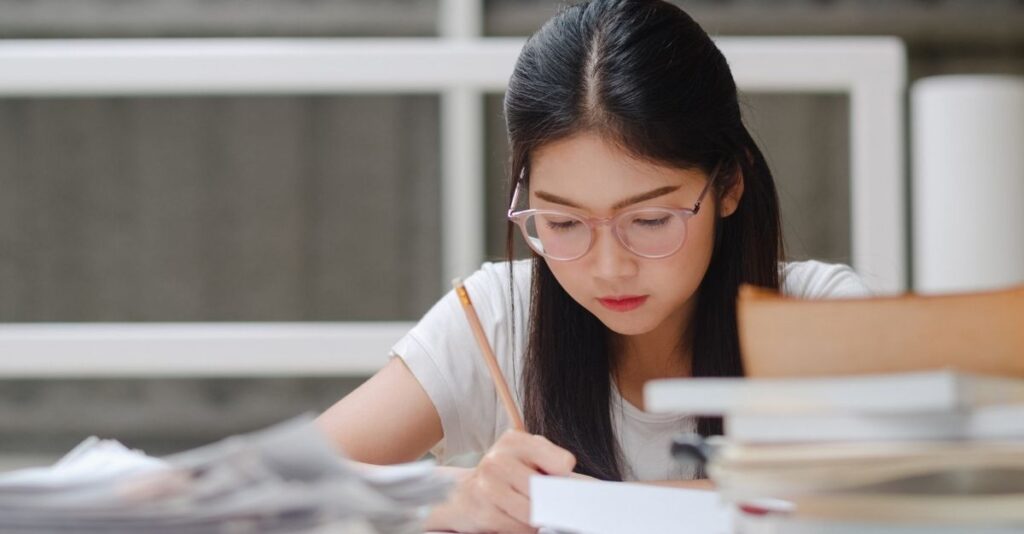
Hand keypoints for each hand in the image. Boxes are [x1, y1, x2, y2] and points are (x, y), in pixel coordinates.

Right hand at [425, 429, 575, 532]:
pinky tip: (512, 518)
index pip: (562, 462)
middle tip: (544, 500)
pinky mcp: (483, 513)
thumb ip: (550, 462)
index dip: (563, 477)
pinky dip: (523, 529)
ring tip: (525, 508)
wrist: (462, 495)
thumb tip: (576, 488)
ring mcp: (488, 487)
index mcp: (514, 441)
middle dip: (551, 501)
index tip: (556, 480)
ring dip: (536, 518)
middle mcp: (498, 460)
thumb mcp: (525, 458)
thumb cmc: (504, 476)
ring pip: (535, 514)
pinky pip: (520, 529)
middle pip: (548, 492)